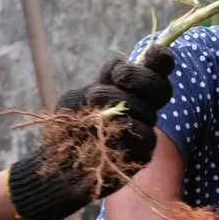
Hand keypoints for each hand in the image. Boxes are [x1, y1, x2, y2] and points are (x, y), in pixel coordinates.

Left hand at [6, 45, 174, 219]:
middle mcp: (141, 109)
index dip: (160, 59)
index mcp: (129, 90)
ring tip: (93, 106)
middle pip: (162, 89)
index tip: (151, 53)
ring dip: (122, 103)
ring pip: (150, 112)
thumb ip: (100, 82)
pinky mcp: (142, 156)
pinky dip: (127, 130)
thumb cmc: (66, 130)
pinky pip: (146, 137)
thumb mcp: (77, 97)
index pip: (157, 70)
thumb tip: (120, 68)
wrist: (57, 166)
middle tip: (119, 79)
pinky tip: (109, 132)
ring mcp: (144, 133)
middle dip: (141, 78)